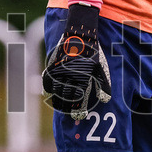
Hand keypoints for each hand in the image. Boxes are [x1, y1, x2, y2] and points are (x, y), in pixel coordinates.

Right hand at [42, 4, 111, 120]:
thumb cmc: (94, 52)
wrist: (80, 34)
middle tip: (71, 113)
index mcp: (82, 79)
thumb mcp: (102, 68)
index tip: (80, 116)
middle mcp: (69, 78)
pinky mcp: (51, 67)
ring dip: (58, 101)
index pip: (79, 101)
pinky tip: (51, 93)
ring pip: (55, 93)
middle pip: (66, 100)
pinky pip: (47, 82)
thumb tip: (105, 101)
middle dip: (69, 109)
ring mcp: (58, 72)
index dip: (79, 111)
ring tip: (62, 106)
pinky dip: (48, 90)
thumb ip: (103, 85)